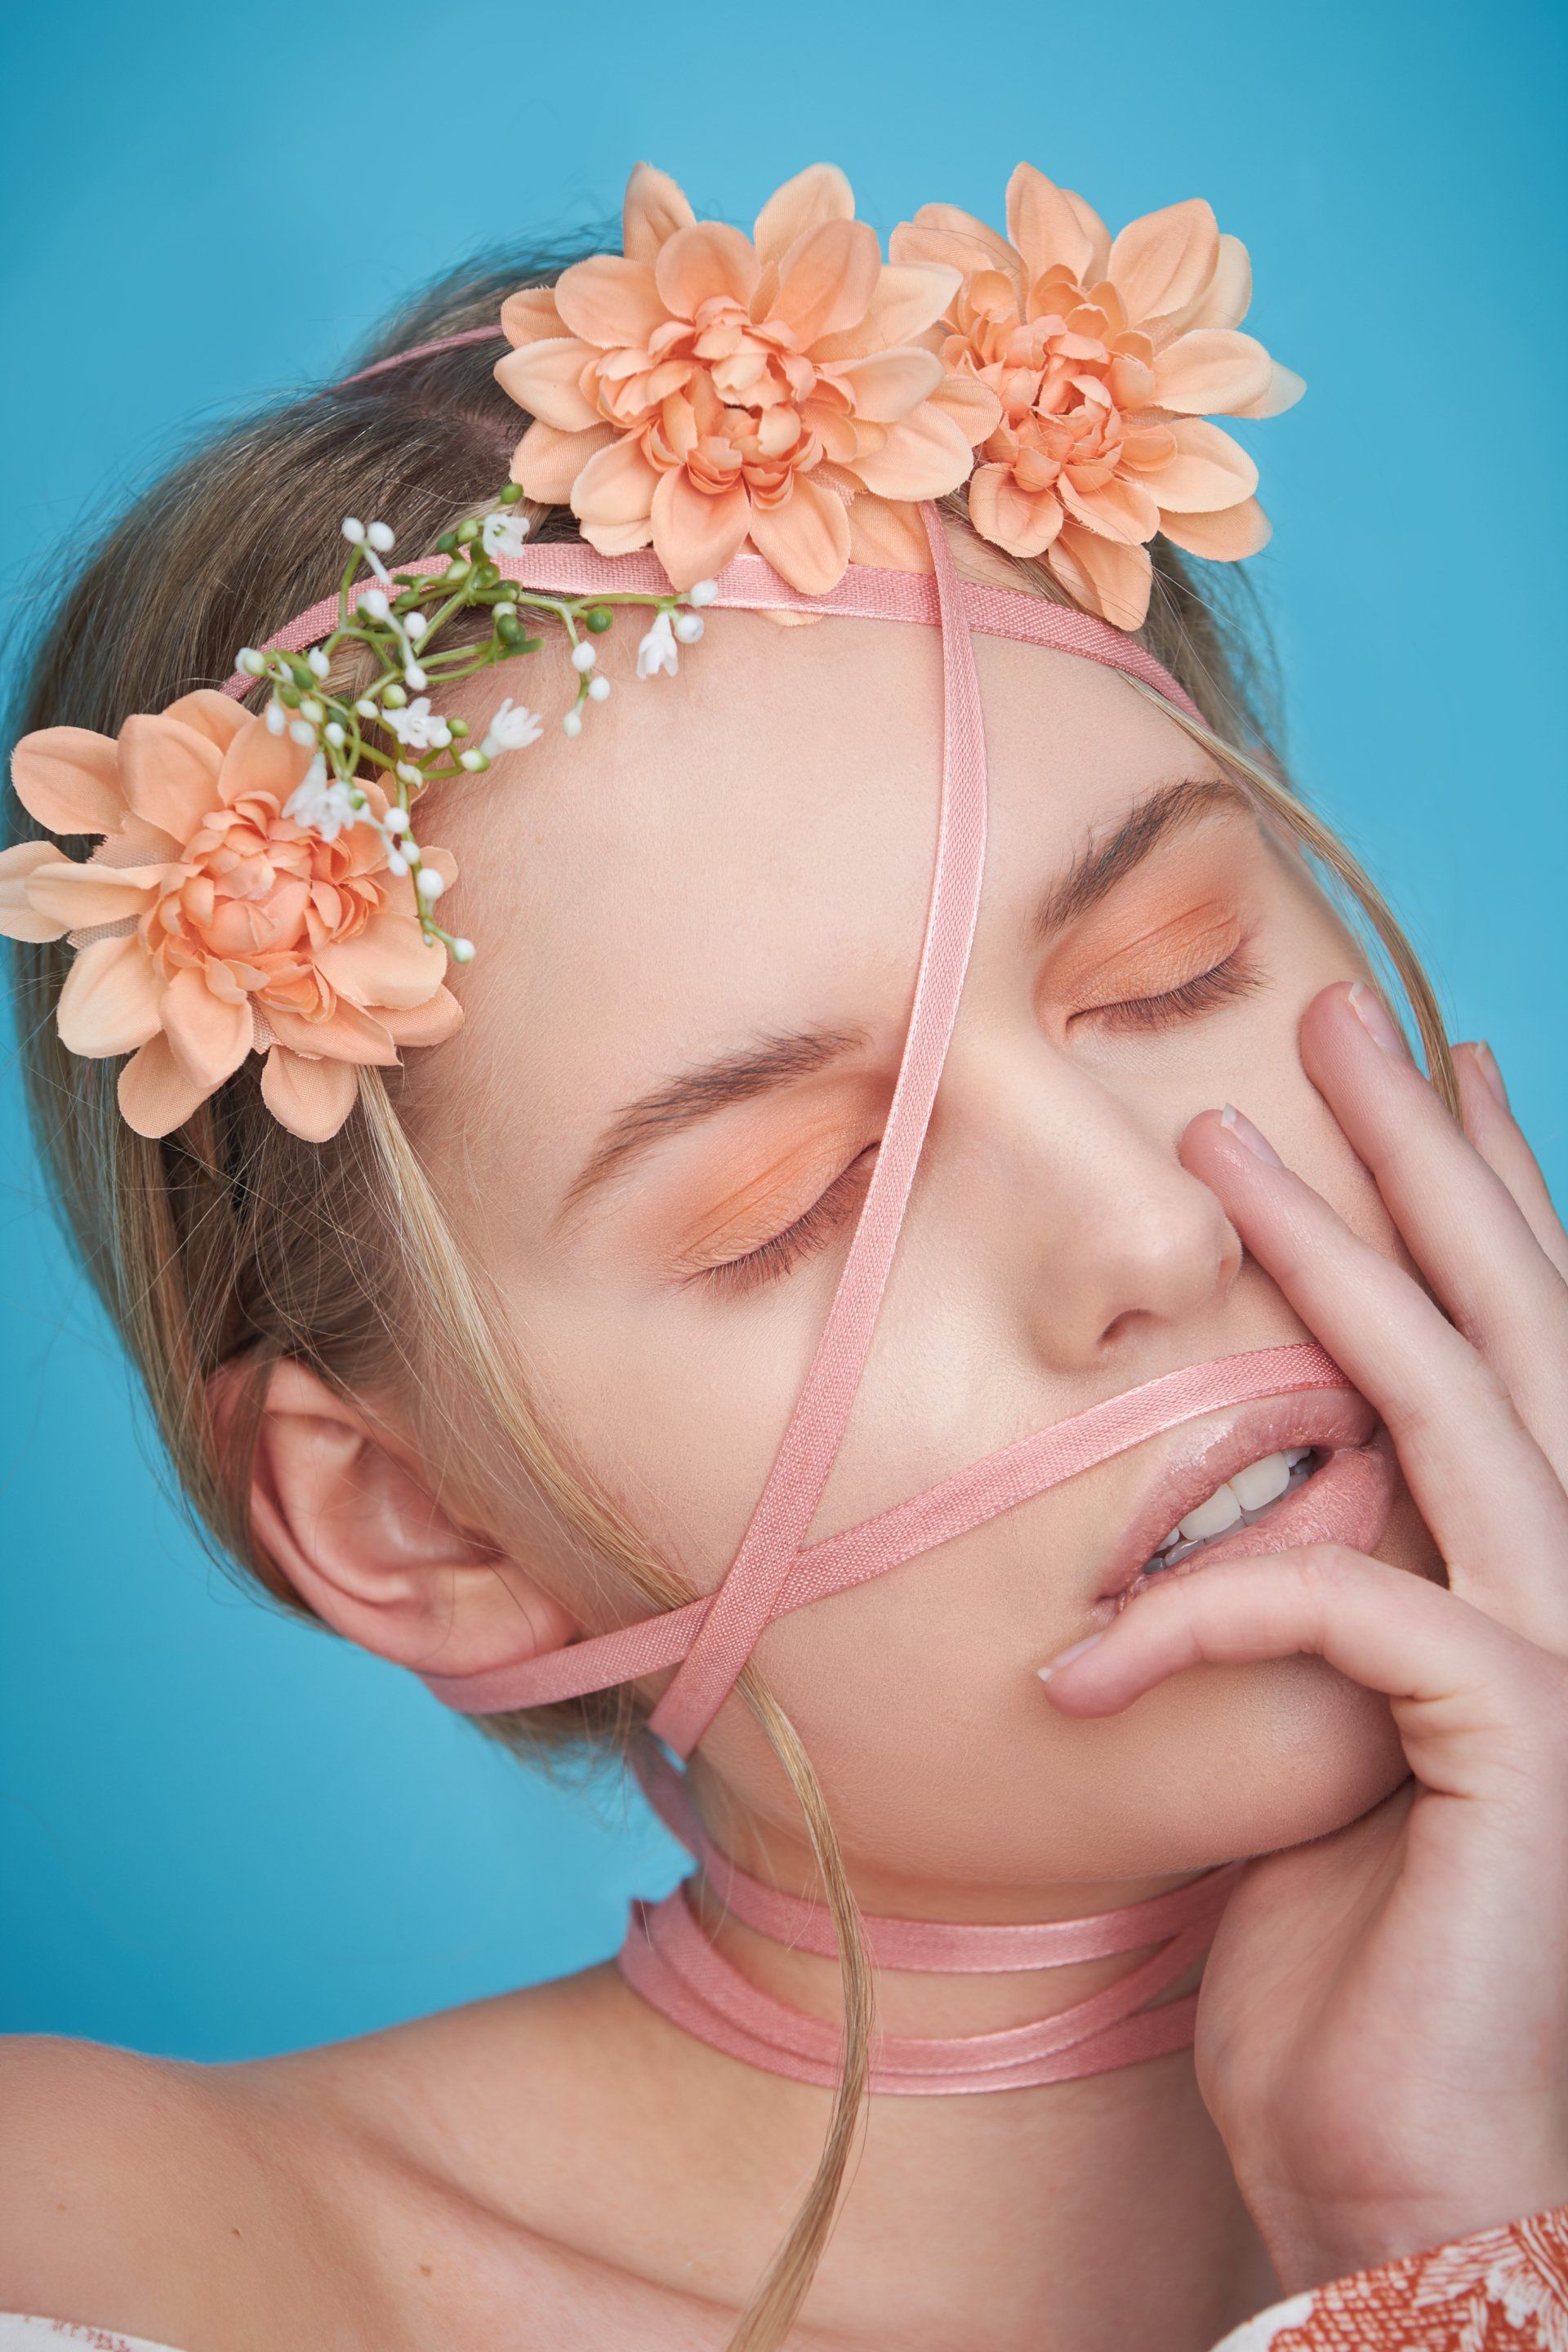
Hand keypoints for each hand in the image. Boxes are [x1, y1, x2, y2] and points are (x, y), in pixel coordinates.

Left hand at [1041, 981, 1567, 2292]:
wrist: (1397, 2187)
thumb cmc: (1340, 1972)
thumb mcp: (1311, 1743)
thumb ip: (1318, 1600)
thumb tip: (1256, 1483)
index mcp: (1531, 1587)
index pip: (1513, 1354)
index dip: (1477, 1205)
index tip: (1422, 1073)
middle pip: (1513, 1332)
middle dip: (1427, 1163)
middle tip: (1336, 1015)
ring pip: (1457, 1409)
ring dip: (1342, 1264)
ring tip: (1230, 1142)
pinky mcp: (1523, 1751)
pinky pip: (1349, 1606)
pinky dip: (1202, 1607)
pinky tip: (1080, 1659)